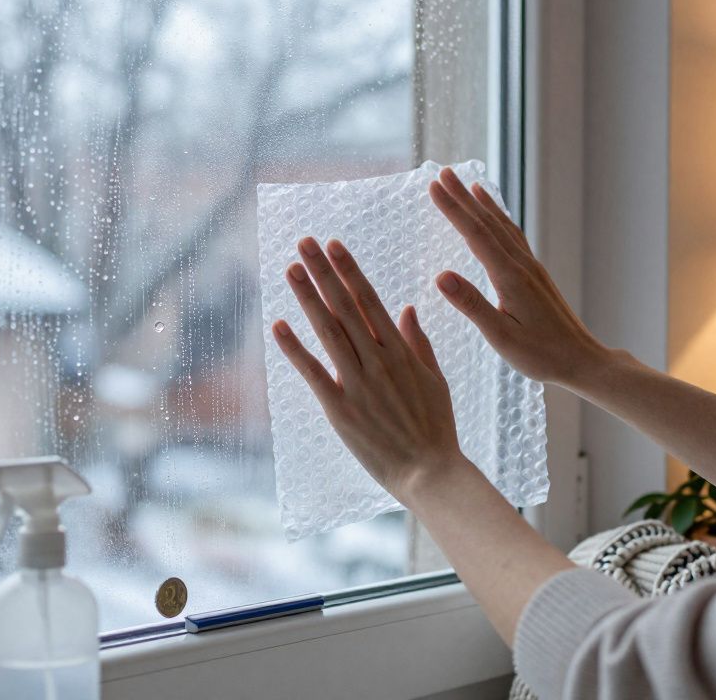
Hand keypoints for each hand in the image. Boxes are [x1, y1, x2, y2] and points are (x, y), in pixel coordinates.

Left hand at [272, 237, 469, 500]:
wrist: (429, 472)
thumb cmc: (436, 428)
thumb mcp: (436, 379)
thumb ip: (419, 342)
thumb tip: (406, 308)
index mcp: (401, 351)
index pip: (370, 300)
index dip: (349, 271)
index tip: (334, 245)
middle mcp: (378, 361)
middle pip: (345, 307)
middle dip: (324, 272)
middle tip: (304, 242)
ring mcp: (358, 384)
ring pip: (328, 332)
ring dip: (308, 298)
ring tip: (291, 269)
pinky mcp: (340, 409)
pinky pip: (313, 373)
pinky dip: (295, 348)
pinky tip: (279, 324)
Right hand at [429, 167, 607, 387]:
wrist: (581, 360)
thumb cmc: (540, 355)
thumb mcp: (500, 335)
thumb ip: (471, 304)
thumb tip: (440, 276)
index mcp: (510, 278)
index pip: (475, 235)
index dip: (453, 209)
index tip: (433, 187)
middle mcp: (521, 265)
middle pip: (487, 223)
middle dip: (462, 197)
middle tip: (442, 172)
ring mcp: (531, 267)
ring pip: (502, 226)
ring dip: (482, 204)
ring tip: (467, 184)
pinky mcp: (536, 275)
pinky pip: (514, 236)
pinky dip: (501, 219)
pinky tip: (496, 216)